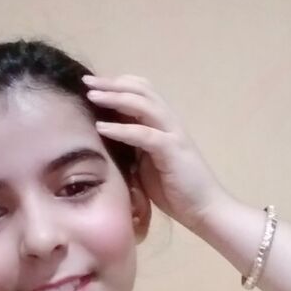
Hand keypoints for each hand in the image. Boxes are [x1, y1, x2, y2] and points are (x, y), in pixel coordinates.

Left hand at [82, 74, 229, 231]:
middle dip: (112, 84)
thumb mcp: (145, 163)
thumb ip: (131, 147)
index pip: (142, 91)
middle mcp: (169, 122)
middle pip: (140, 91)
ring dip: (115, 98)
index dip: (118, 83)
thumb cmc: (174, 190)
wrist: (204, 209)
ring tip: (92, 96)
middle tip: (87, 81)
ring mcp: (173, 134)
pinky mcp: (172, 150)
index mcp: (163, 123)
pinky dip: (121, 129)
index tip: (92, 83)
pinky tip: (101, 128)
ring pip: (143, 105)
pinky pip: (144, 134)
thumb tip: (103, 139)